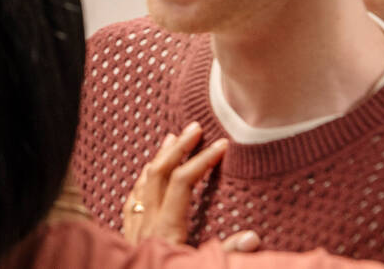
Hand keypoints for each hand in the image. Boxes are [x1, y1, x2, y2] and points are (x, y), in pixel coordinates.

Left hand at [122, 122, 243, 248]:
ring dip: (159, 159)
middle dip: (178, 148)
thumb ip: (227, 253)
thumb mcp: (201, 268)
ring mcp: (135, 229)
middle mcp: (148, 224)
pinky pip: (132, 201)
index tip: (221, 146)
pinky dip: (142, 181)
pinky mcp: (129, 238)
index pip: (183, 183)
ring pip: (143, 184)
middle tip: (194, 128)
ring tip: (171, 139)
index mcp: (167, 229)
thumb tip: (253, 237)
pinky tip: (146, 174)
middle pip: (159, 174)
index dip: (202, 160)